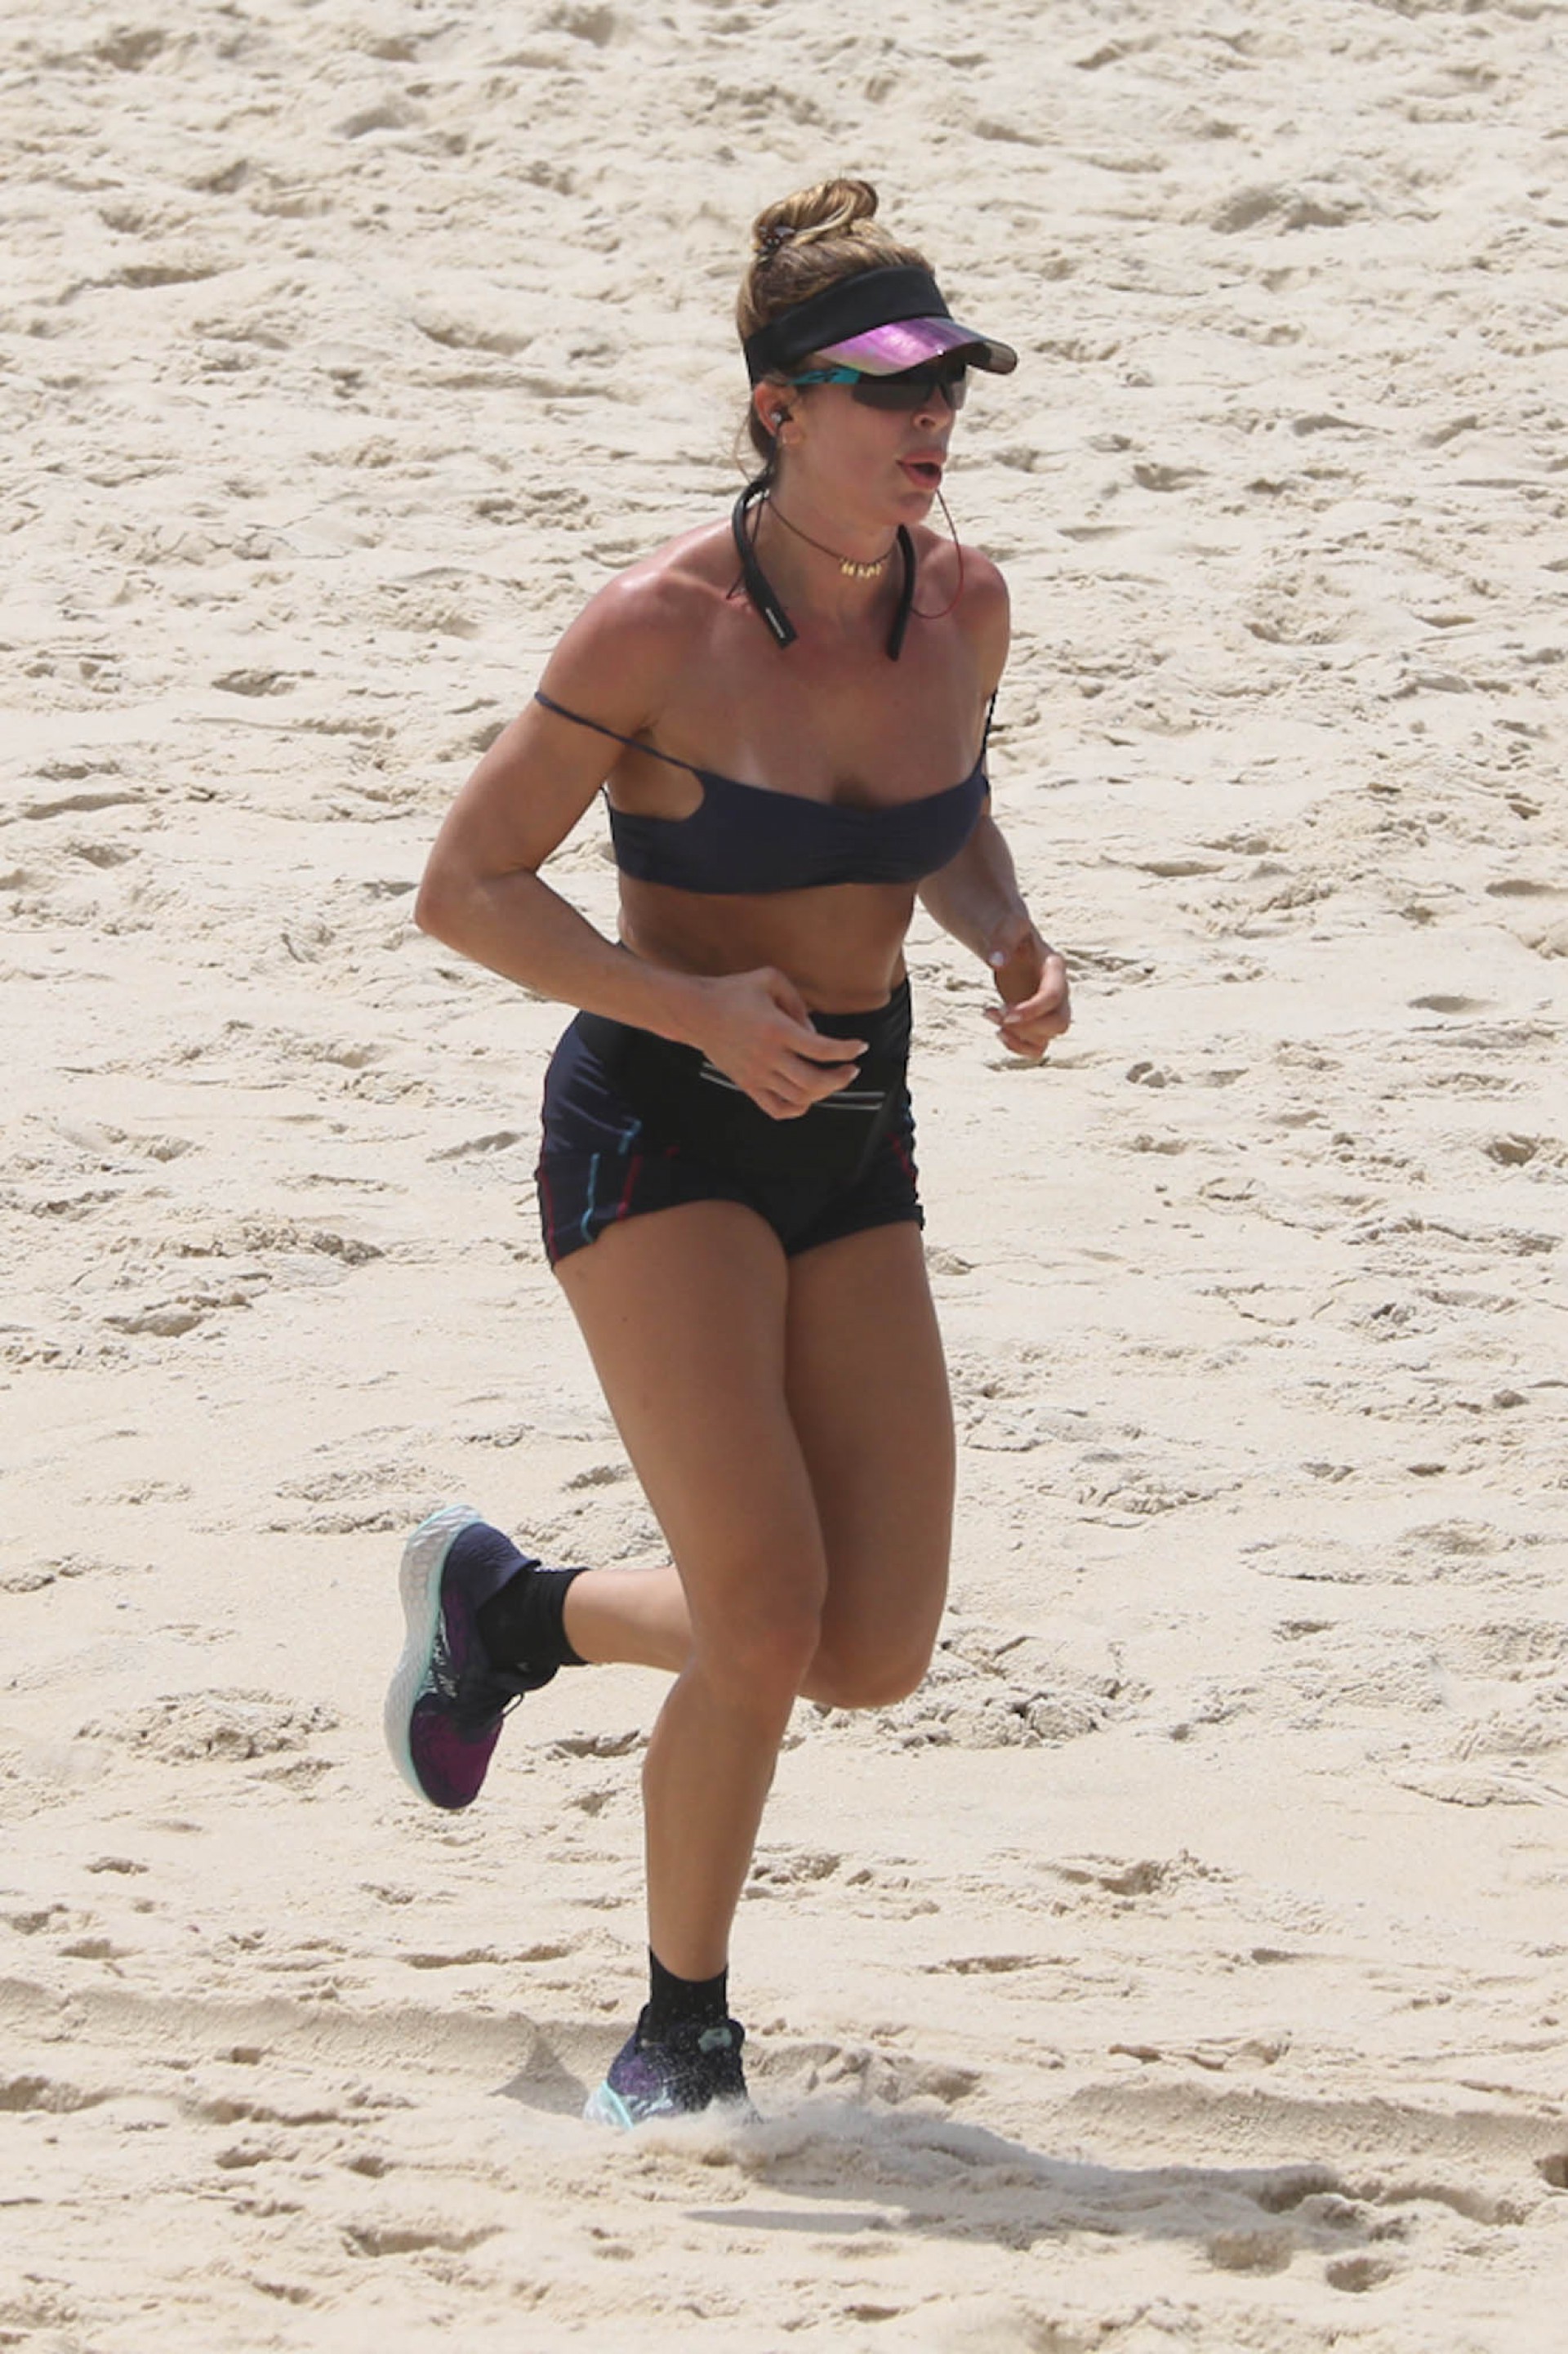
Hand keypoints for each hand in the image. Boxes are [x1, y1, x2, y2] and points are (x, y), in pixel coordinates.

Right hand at [688, 967, 864, 1119]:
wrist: (695, 1013)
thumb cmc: (734, 992)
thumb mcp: (770, 979)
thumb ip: (798, 1002)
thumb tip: (815, 1032)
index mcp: (776, 1029)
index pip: (822, 1049)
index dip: (847, 1050)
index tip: (860, 1047)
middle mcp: (768, 1056)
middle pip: (815, 1081)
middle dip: (841, 1078)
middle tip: (851, 1068)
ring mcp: (756, 1075)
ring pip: (800, 1098)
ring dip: (824, 1092)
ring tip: (831, 1079)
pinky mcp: (747, 1085)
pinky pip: (778, 1109)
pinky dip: (799, 1108)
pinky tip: (807, 1095)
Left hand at [982, 919, 1070, 1061]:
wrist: (1013, 942)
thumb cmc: (1012, 932)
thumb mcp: (1009, 927)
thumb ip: (1003, 939)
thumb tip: (996, 963)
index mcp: (1055, 968)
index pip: (1053, 997)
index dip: (1031, 1010)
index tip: (1003, 1014)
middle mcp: (1060, 992)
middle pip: (1059, 1024)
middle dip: (1026, 1026)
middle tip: (995, 1014)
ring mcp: (1050, 1009)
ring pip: (1047, 1039)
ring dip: (1017, 1037)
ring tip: (989, 1015)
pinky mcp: (1037, 1021)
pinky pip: (1038, 1047)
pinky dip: (1018, 1047)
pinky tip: (998, 1031)